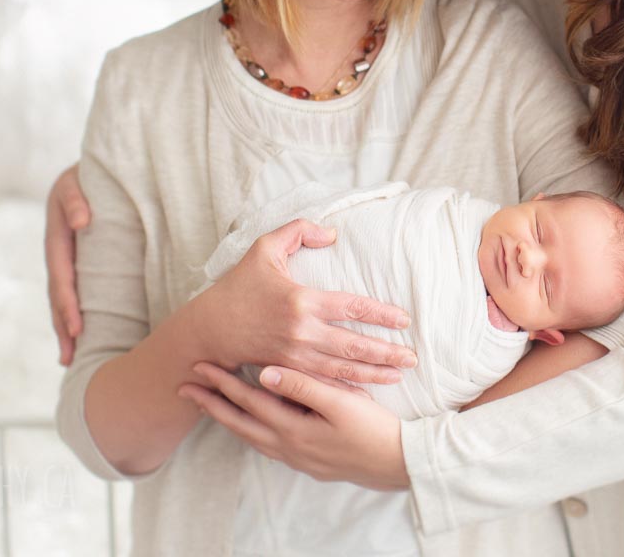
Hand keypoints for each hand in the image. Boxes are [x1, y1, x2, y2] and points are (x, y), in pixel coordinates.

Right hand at [44, 163, 91, 365]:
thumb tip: (83, 222)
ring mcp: (69, 259)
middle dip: (63, 327)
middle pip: (58, 296)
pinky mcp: (81, 262)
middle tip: (70, 357)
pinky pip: (77, 291)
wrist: (92, 171)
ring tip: (70, 359)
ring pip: (64, 298)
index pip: (62, 277)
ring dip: (65, 328)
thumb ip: (75, 198)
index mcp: (58, 237)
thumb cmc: (87, 175)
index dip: (67, 304)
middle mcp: (60, 253)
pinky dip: (76, 314)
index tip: (77, 328)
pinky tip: (81, 338)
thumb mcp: (75, 181)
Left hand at [181, 362, 408, 490]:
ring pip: (250, 435)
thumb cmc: (373, 429)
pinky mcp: (307, 461)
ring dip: (227, 417)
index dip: (222, 383)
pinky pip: (265, 442)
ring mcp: (296, 457)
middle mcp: (287, 447)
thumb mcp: (341, 403)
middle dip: (212, 403)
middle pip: (240, 423)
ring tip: (209, 404)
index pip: (248, 401)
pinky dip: (250, 429)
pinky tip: (251, 423)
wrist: (397, 464)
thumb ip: (303, 387)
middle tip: (185, 388)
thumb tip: (266, 373)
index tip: (199, 367)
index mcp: (292, 430)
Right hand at [198, 218, 416, 385]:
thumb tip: (332, 232)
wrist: (210, 327)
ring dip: (373, 373)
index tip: (403, 319)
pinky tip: (367, 393)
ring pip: (343, 369)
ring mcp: (295, 356)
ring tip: (399, 374)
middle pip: (354, 345)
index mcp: (302, 300)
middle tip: (413, 357)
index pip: (352, 306)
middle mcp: (302, 331)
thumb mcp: (265, 248)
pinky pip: (323, 384)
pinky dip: (346, 390)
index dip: (381, 313)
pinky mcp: (287, 372)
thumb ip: (298, 231)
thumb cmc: (240, 285)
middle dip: (386, 352)